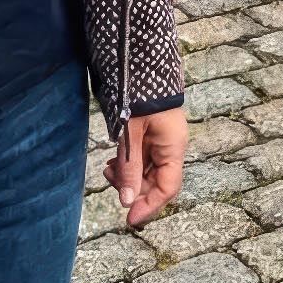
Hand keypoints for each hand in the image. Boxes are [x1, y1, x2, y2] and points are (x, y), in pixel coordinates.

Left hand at [106, 106, 186, 227]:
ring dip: (128, 176)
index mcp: (173, 146)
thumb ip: (130, 168)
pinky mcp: (152, 134)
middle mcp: (171, 146)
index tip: (129, 218)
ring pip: (147, 170)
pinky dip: (128, 164)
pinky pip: (143, 157)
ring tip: (109, 169)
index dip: (149, 206)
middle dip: (134, 188)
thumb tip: (127, 202)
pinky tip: (114, 161)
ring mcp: (162, 140)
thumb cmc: (137, 96)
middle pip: (156, 181)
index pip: (167, 188)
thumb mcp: (130, 134)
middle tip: (111, 183)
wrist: (139, 63)